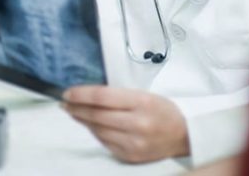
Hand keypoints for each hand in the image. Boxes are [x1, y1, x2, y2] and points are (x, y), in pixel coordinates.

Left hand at [62, 86, 189, 162]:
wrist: (183, 135)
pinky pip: (105, 143)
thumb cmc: (161, 109)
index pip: (102, 96)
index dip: (81, 94)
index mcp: (141, 102)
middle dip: (76, 108)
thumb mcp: (143, 94)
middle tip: (64, 102)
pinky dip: (95, 132)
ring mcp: (134, 143)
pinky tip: (90, 124)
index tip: (68, 92)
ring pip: (98, 130)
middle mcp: (137, 124)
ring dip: (82, 120)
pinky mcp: (131, 156)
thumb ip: (117, 95)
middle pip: (97, 115)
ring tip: (73, 111)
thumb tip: (88, 94)